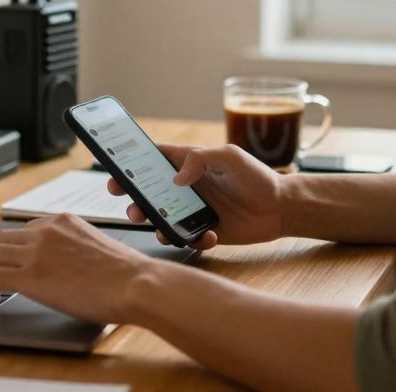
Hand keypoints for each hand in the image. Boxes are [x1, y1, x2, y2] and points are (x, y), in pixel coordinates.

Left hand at [0, 213, 151, 323]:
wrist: (135, 284)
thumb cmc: (127, 274)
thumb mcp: (97, 247)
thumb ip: (75, 248)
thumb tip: (65, 266)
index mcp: (63, 221)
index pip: (24, 230)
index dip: (14, 250)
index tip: (13, 265)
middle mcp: (46, 230)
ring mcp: (37, 252)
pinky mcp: (31, 276)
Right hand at [108, 143, 283, 249]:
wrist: (282, 209)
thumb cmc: (258, 177)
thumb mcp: (231, 156)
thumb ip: (201, 158)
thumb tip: (177, 177)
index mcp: (189, 163)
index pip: (152, 159)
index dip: (129, 164)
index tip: (113, 171)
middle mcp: (186, 187)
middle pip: (147, 192)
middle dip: (133, 199)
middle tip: (131, 206)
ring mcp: (192, 210)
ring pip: (160, 218)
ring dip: (154, 224)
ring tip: (160, 227)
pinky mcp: (202, 231)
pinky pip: (185, 238)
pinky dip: (190, 239)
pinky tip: (208, 235)